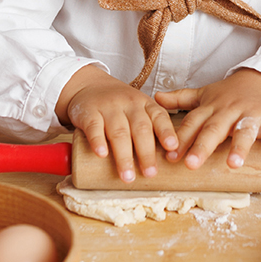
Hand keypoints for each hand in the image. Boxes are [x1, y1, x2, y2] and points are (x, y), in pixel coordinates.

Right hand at [56, 65, 178, 182]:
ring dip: (124, 155)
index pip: (159, 117)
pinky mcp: (88, 112)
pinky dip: (98, 141)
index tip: (172, 147)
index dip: (166, 132)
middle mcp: (129, 104)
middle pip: (140, 128)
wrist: (89, 85)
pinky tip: (101, 154)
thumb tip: (170, 160)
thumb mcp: (140, 109)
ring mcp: (108, 107)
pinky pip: (94, 127)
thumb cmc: (121, 106)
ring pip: (119, 132)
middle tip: (150, 173)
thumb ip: (152, 128)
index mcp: (145, 104)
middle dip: (146, 153)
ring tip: (127, 176)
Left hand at [154, 69, 260, 170]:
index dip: (182, 139)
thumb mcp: (205, 94)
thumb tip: (155, 98)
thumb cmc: (232, 93)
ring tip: (233, 163)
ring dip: (239, 146)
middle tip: (192, 164)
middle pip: (214, 129)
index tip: (169, 156)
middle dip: (203, 146)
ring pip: (244, 130)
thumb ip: (181, 99)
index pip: (193, 123)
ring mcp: (252, 113)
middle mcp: (229, 110)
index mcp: (212, 108)